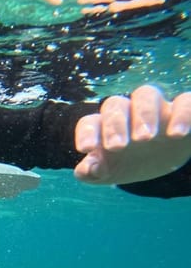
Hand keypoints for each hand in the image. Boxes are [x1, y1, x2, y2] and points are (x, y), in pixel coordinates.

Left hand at [74, 85, 190, 184]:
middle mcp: (128, 113)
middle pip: (115, 105)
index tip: (87, 149)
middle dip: (114, 125)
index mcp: (105, 128)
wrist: (164, 161)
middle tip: (117, 147)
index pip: (90, 122)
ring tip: (145, 138)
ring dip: (144, 114)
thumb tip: (86, 170)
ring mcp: (156, 110)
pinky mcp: (182, 111)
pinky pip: (184, 102)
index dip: (86, 133)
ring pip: (146, 94)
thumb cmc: (129, 164)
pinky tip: (177, 134)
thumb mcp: (110, 173)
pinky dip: (182, 114)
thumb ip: (93, 173)